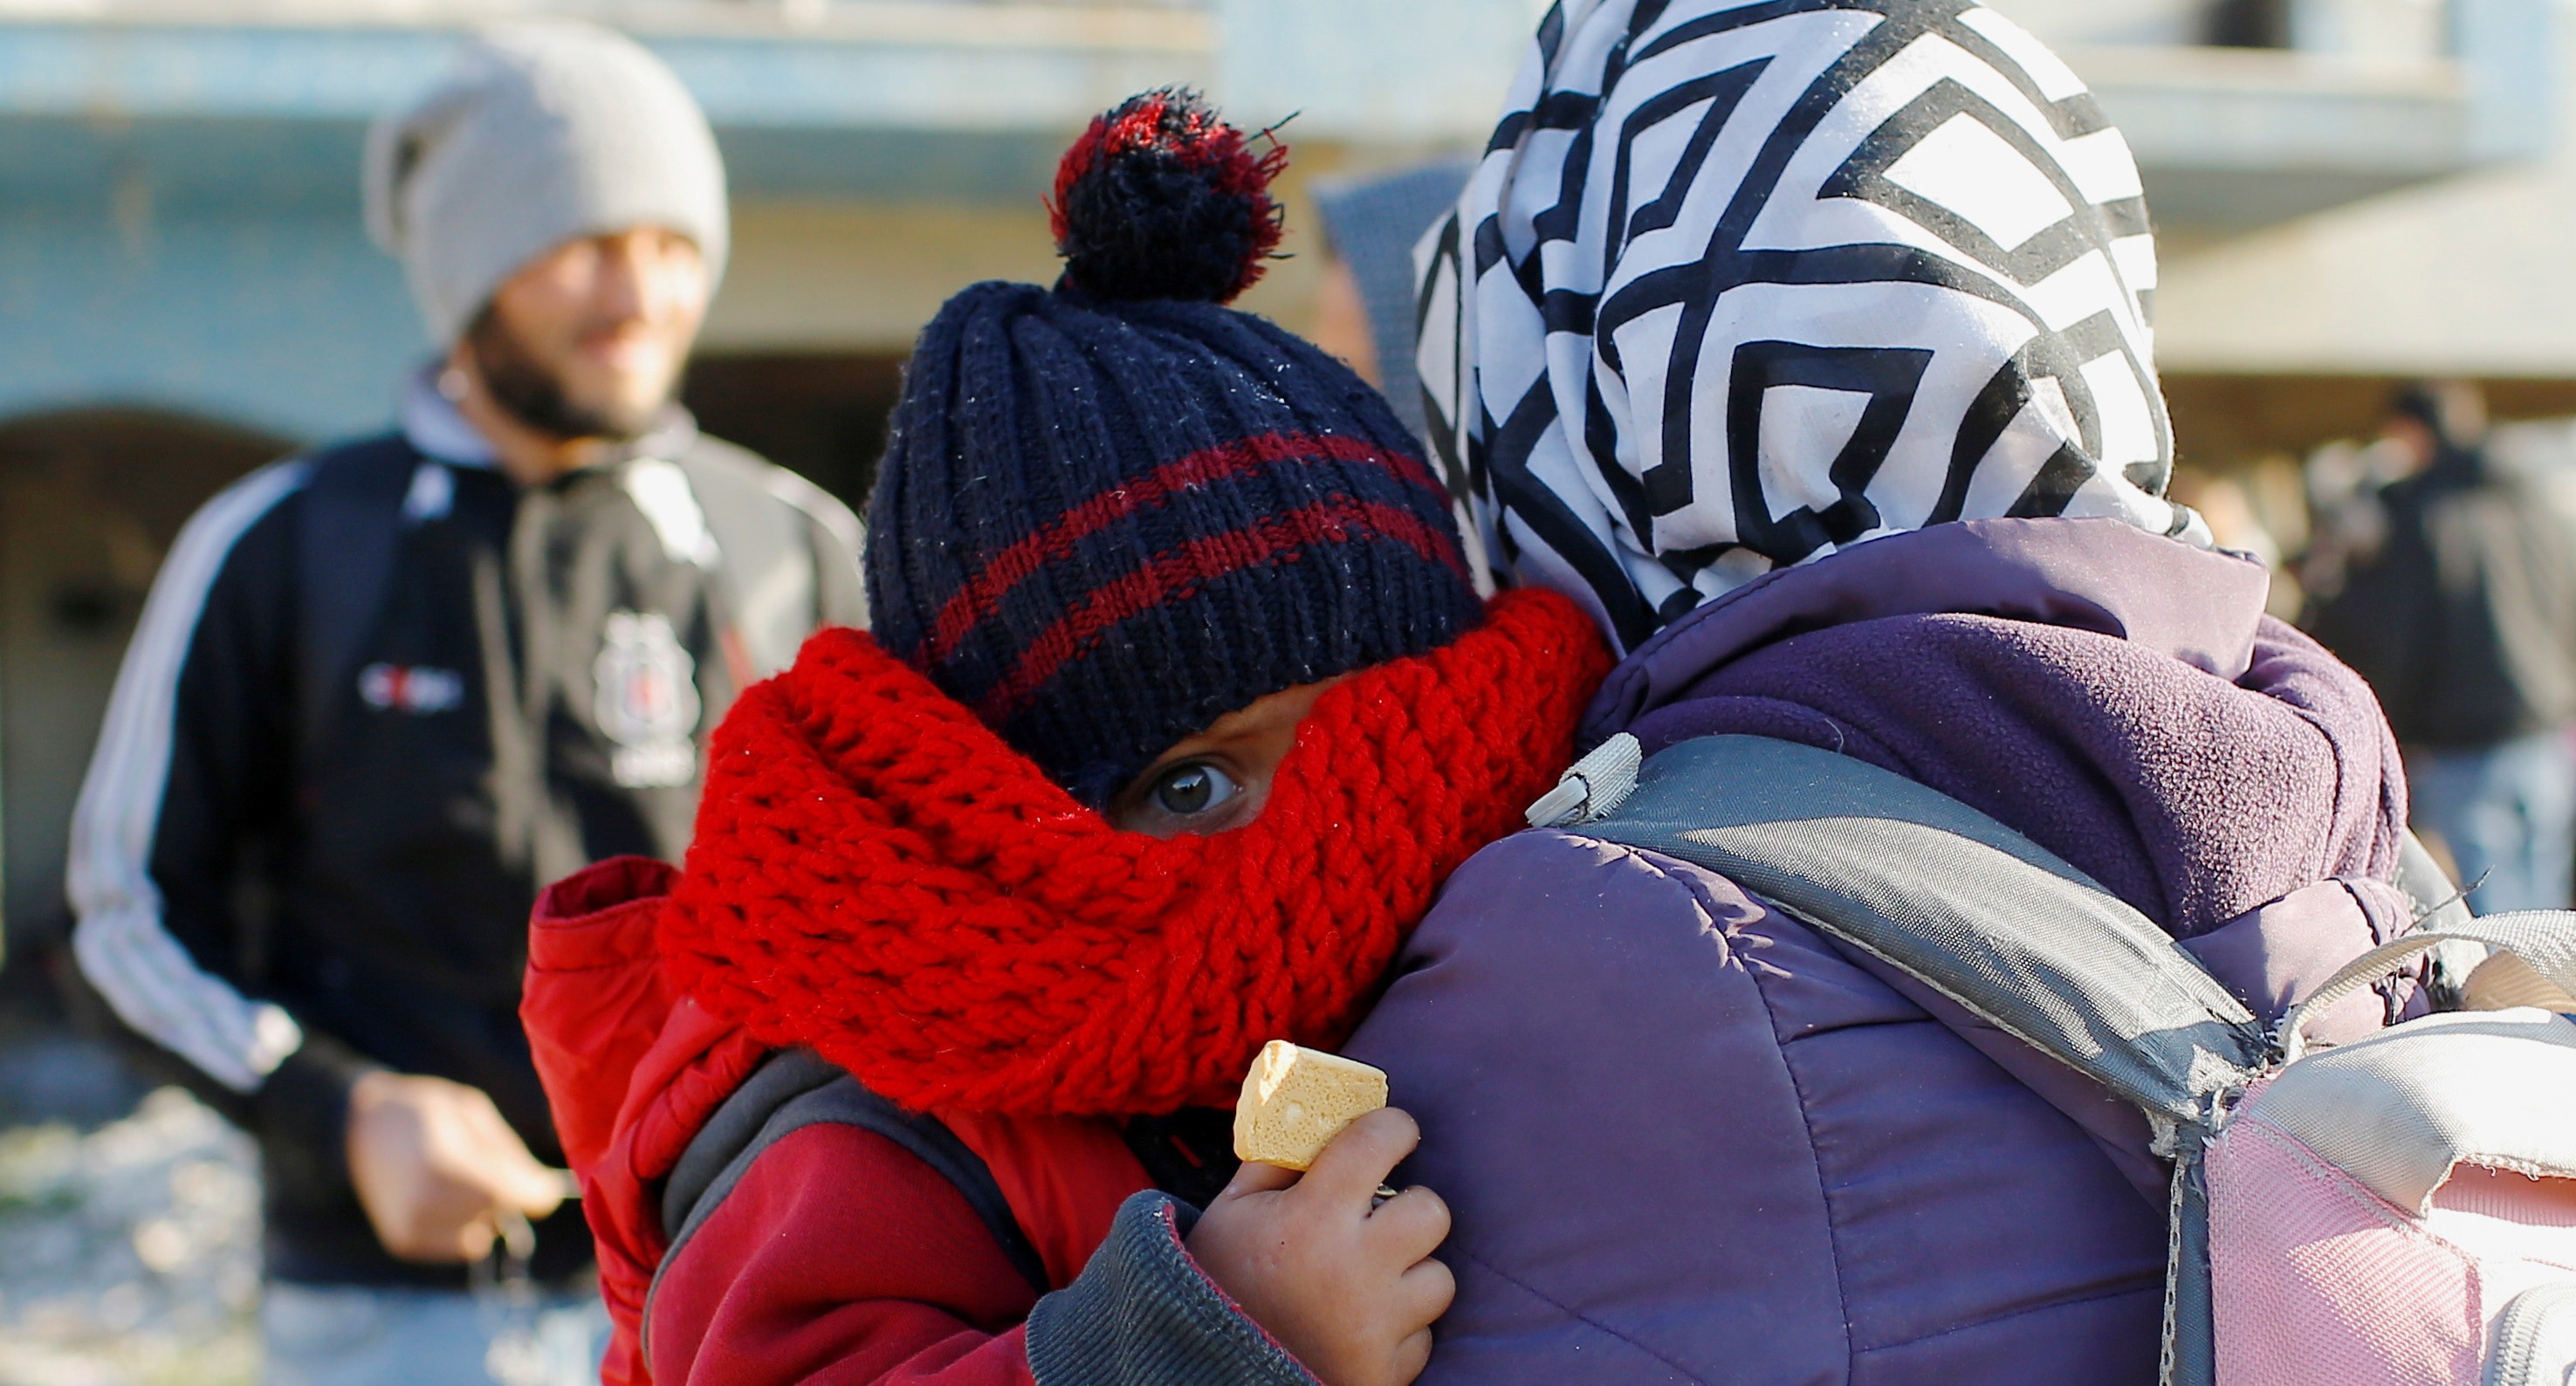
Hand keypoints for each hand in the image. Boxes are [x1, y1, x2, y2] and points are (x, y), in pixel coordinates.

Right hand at [345, 1072, 571, 1263]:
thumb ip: (510, 1157)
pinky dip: (462, 1226)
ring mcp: (411, 1228)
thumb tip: (546, 1195)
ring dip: (483, 1214)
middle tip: (485, 1166)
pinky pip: (459, 1245)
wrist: (358, 1126)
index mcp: (445, 1166)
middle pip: (498, 1215)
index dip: (537, 1193)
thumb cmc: (424, 1111)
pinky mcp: (403, 1243)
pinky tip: (442, 1197)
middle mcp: (425, 1205)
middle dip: (506, 1196)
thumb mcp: (473, 1113)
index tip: (545, 1185)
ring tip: (458, 1181)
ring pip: (481, 1237)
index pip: (512, 1196)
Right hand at [1186, 1108, 1454, 1385]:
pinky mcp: (1385, 1371)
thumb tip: (1310, 1115)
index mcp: (1313, 1217)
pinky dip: (1397, 1332)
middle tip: (1382, 1218)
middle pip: (1431, 1211)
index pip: (1380, 1141)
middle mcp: (1355, 1268)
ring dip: (1410, 1277)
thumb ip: (1274, 1162)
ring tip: (1368, 1282)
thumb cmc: (1216, 1285)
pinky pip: (1421, 1339)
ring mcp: (1376, 1325)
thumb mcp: (1230, 1213)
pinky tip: (1358, 1327)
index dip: (1394, 1128)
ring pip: (1438, 1279)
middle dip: (1411, 1209)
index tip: (1391, 1133)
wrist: (1202, 1377)